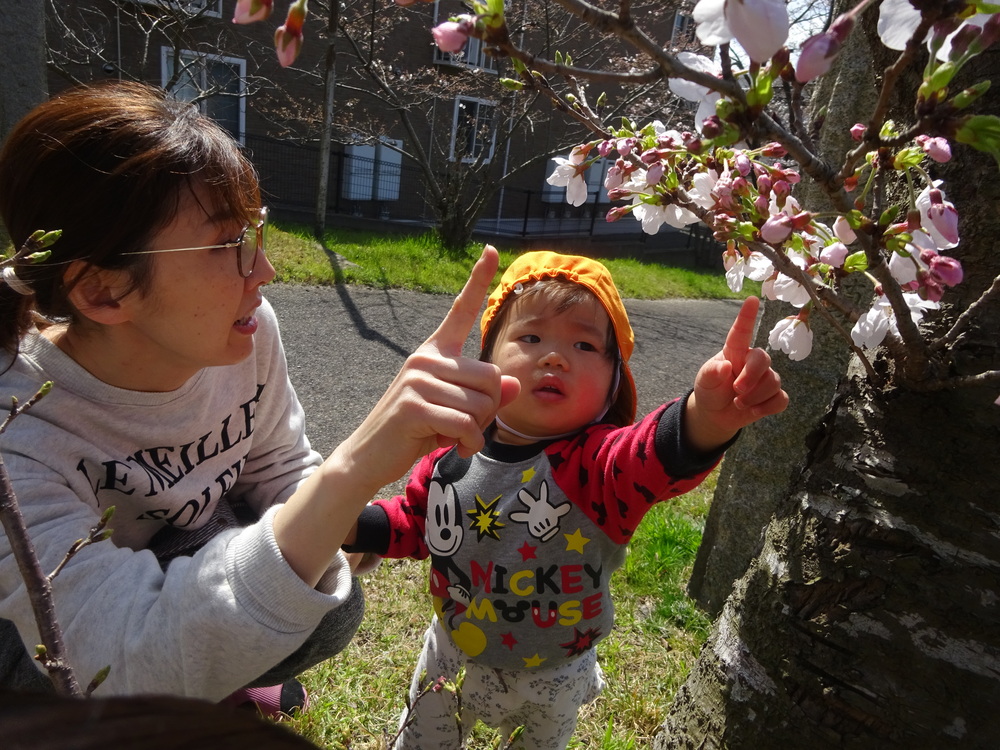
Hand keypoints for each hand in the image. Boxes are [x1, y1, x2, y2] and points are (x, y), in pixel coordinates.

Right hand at [340, 245, 519, 489]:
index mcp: (435, 351)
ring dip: (475, 431)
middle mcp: (426, 357)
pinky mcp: (414, 405)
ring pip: (481, 404)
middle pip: (491, 378)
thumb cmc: (416, 430)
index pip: (461, 310)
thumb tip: (513, 384)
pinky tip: (448, 447)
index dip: (478, 280)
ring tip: (450, 436)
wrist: (371, 455)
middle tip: (463, 426)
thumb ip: (484, 395)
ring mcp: (418, 378)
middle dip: (487, 411)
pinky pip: (465, 423)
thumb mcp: (455, 409)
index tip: (490, 250)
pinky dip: (466, 443)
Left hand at [685, 296, 787, 452]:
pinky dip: (767, 407)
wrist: (715, 414)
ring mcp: (765, 378)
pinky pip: (781, 399)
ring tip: (738, 403)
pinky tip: (754, 411)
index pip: (741, 332)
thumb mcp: (704, 382)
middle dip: (751, 377)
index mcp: (734, 352)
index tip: (751, 299)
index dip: (746, 316)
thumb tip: (726, 366)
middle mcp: (752, 361)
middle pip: (763, 359)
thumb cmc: (710, 390)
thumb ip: (711, 373)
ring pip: (773, 382)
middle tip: (736, 391)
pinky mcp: (773, 395)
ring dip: (754, 397)